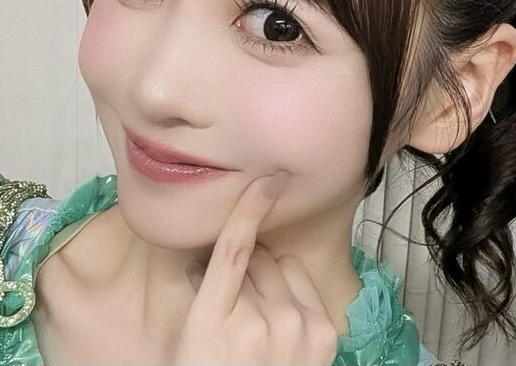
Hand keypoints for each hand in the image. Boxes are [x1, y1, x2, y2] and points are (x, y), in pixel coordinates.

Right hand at [171, 171, 339, 364]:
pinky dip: (292, 291)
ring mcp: (296, 329)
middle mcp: (260, 323)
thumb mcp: (192, 334)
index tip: (265, 181)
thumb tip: (222, 246)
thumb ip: (206, 289)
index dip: (249, 210)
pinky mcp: (322, 334)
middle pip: (258, 257)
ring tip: (260, 317)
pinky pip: (303, 282)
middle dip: (247, 268)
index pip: (234, 250)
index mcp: (212, 322)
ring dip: (270, 280)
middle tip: (236, 302)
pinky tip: (280, 321)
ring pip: (282, 267)